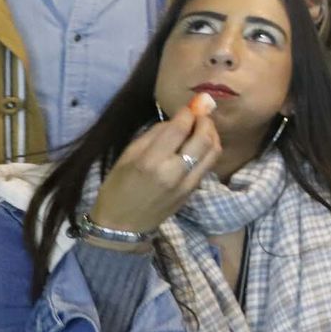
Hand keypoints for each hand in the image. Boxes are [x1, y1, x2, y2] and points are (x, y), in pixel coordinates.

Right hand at [91, 101, 221, 234]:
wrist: (123, 225)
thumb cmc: (118, 187)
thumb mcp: (127, 156)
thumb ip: (153, 135)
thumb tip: (176, 120)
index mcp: (152, 161)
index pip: (180, 128)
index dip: (188, 113)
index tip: (190, 106)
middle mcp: (174, 171)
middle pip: (203, 138)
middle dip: (205, 120)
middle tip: (201, 113)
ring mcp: (187, 183)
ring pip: (213, 152)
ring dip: (212, 134)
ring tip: (204, 126)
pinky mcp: (193, 191)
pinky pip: (208, 165)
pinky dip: (209, 149)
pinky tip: (201, 144)